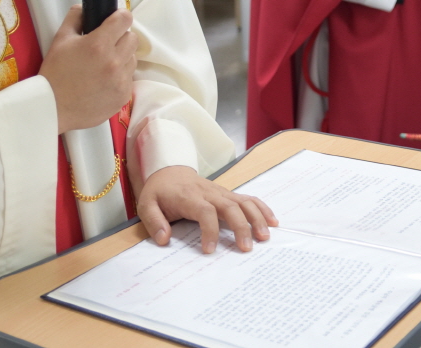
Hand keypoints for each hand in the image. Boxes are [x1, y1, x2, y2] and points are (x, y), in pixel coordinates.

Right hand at [40, 5, 136, 133]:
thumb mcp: (60, 40)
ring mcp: (120, 81)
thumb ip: (75, 18)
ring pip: (132, 59)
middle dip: (121, 38)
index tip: (116, 20)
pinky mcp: (123, 96)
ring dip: (122, 57)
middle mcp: (114, 62)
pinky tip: (103, 80)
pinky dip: (120, 77)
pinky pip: (129, 79)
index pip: (125, 19)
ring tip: (103, 64)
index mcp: (98, 44)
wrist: (53, 108)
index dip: (120, 17)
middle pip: (132, 38)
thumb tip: (85, 8)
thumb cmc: (55, 74)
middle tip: (106, 44)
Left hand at [138, 166, 277, 252]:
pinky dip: (262, 208)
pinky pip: (248, 198)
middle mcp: (209, 193)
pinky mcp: (228, 194)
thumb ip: (154, 221)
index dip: (210, 230)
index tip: (209, 250)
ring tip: (265, 236)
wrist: (170, 169)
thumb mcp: (147, 204)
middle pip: (230, 207)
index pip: (205, 211)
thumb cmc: (160, 191)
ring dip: (257, 218)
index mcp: (189, 197)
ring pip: (243, 201)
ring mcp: (221, 192)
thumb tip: (164, 239)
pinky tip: (272, 221)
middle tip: (247, 248)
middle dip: (241, 227)